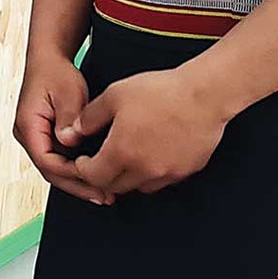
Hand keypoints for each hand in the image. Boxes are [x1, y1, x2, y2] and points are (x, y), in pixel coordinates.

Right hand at [13, 51, 109, 205]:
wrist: (49, 59)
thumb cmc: (56, 72)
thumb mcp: (68, 93)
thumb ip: (69, 118)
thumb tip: (70, 142)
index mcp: (28, 125)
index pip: (46, 160)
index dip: (70, 173)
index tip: (94, 177)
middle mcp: (28, 135)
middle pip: (50, 171)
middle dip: (77, 185)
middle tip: (103, 196)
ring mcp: (35, 138)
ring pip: (55, 169)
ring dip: (78, 181)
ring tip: (103, 192)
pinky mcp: (46, 138)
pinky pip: (59, 160)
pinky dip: (76, 170)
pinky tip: (95, 176)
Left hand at [65, 66, 229, 197]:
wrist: (204, 95)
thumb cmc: (159, 91)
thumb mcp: (115, 96)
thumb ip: (90, 117)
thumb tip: (73, 132)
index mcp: (122, 152)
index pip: (94, 176)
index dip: (83, 169)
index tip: (82, 160)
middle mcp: (144, 170)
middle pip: (115, 186)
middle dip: (102, 176)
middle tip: (99, 161)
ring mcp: (168, 173)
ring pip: (139, 187)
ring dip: (127, 177)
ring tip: (125, 158)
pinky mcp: (186, 171)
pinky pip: (162, 181)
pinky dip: (151, 174)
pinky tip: (150, 155)